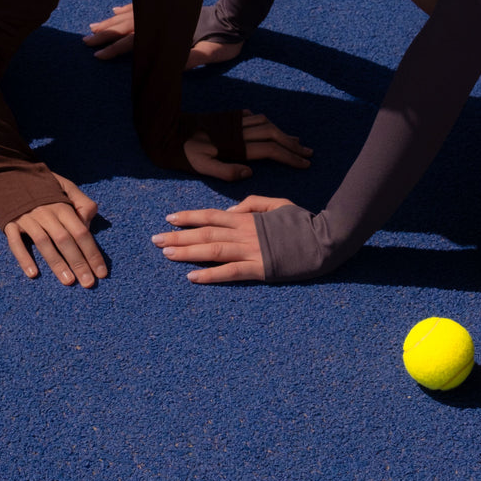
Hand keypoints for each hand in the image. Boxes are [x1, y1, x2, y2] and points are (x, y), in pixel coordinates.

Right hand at [3, 173, 106, 286]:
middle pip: (65, 240)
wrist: (9, 171)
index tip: (101, 272)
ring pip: (44, 243)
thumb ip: (81, 202)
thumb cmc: (42, 184)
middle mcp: (46, 212)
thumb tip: (90, 219)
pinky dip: (23, 257)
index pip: (81, 232)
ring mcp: (27, 218)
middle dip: (79, 262)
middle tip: (89, 283)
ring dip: (56, 263)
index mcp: (61, 205)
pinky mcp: (9, 223)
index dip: (92, 253)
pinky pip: (15, 242)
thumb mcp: (65, 186)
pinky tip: (33, 274)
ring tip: (68, 281)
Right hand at [83, 2, 243, 67]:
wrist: (236, 18)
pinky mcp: (170, 8)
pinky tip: (115, 10)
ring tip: (94, 27)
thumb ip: (196, 58)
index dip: (115, 49)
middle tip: (85, 41)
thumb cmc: (225, 41)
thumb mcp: (213, 53)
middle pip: (127, 26)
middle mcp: (162, 21)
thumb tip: (177, 66)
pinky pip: (143, 6)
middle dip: (105, 34)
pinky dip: (128, 9)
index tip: (97, 55)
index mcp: (167, 34)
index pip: (135, 42)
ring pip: (131, 15)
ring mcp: (165, 12)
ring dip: (112, 22)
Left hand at [152, 195, 292, 282]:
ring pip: (212, 251)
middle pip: (205, 233)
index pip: (211, 215)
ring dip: (187, 252)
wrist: (324, 240)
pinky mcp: (260, 269)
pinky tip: (192, 277)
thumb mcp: (277, 203)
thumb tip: (230, 210)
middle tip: (155, 240)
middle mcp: (245, 233)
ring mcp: (251, 251)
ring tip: (166, 254)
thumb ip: (252, 203)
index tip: (169, 218)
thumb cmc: (302, 221)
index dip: (189, 216)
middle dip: (178, 236)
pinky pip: (230, 273)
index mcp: (248, 217)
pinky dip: (210, 275)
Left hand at [183, 111, 311, 181]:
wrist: (166, 128)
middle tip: (309, 153)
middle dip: (293, 144)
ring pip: (266, 124)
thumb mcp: (202, 167)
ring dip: (282, 133)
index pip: (271, 150)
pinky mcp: (227, 117)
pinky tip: (269, 127)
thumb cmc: (182, 153)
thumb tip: (250, 172)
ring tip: (295, 141)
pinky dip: (265, 123)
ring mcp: (233, 121)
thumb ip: (227, 171)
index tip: (304, 163)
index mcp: (236, 145)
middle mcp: (239, 130)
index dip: (290, 157)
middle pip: (274, 134)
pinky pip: (252, 117)